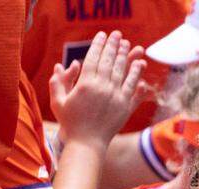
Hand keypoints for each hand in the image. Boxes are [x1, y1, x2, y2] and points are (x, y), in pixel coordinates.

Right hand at [50, 31, 146, 147]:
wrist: (87, 143)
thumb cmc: (70, 122)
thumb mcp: (58, 101)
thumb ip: (58, 81)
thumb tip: (63, 65)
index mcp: (85, 84)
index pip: (93, 59)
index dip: (98, 45)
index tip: (102, 35)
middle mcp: (103, 88)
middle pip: (110, 62)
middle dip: (114, 46)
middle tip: (118, 35)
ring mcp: (116, 97)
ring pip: (123, 72)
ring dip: (127, 57)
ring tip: (131, 45)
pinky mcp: (126, 107)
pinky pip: (134, 88)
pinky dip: (137, 75)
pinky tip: (141, 65)